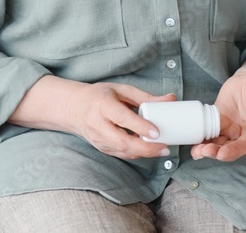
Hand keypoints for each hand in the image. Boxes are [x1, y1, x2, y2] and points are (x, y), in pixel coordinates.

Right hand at [50, 80, 175, 159]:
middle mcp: (97, 124)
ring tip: (161, 150)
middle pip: (122, 141)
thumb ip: (146, 97)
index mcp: (102, 104)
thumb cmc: (100, 96)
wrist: (74, 108)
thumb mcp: (122, 90)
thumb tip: (171, 99)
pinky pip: (120, 154)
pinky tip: (148, 150)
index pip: (122, 118)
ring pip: (122, 151)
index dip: (140, 126)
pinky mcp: (101, 148)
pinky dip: (136, 154)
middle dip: (145, 148)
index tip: (157, 132)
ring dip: (143, 153)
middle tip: (165, 148)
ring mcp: (98, 139)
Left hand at [190, 69, 245, 161]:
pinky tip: (194, 143)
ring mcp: (229, 128)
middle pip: (227, 148)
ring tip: (197, 151)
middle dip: (215, 152)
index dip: (232, 152)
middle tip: (204, 151)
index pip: (243, 147)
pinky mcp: (219, 119)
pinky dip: (201, 138)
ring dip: (207, 148)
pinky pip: (209, 131)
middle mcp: (242, 135)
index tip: (221, 153)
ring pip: (217, 142)